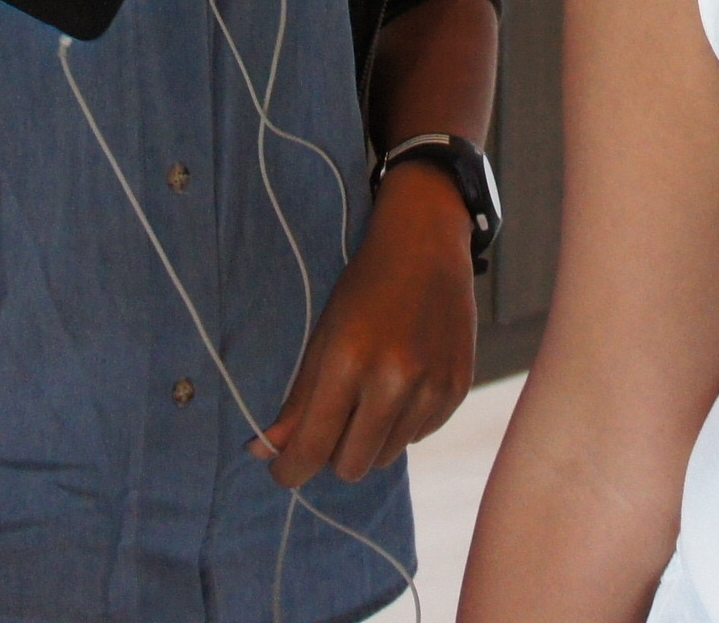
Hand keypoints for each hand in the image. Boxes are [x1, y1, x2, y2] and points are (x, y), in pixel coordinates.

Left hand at [252, 158, 477, 487]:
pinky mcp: (456, 389)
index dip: (290, 470)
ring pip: (386, 456)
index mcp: (348, 361)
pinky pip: (418, 436)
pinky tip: (400, 384)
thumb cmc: (364, 289)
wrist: (426, 245)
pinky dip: (402, 424)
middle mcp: (393, 379)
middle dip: (332, 456)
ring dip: (369, 440)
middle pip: (351, 466)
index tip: (281, 472)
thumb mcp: (323, 337)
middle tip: (328, 428)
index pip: (313, 447)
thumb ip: (297, 401)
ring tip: (368, 395)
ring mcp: (431, 387)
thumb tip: (262, 453)